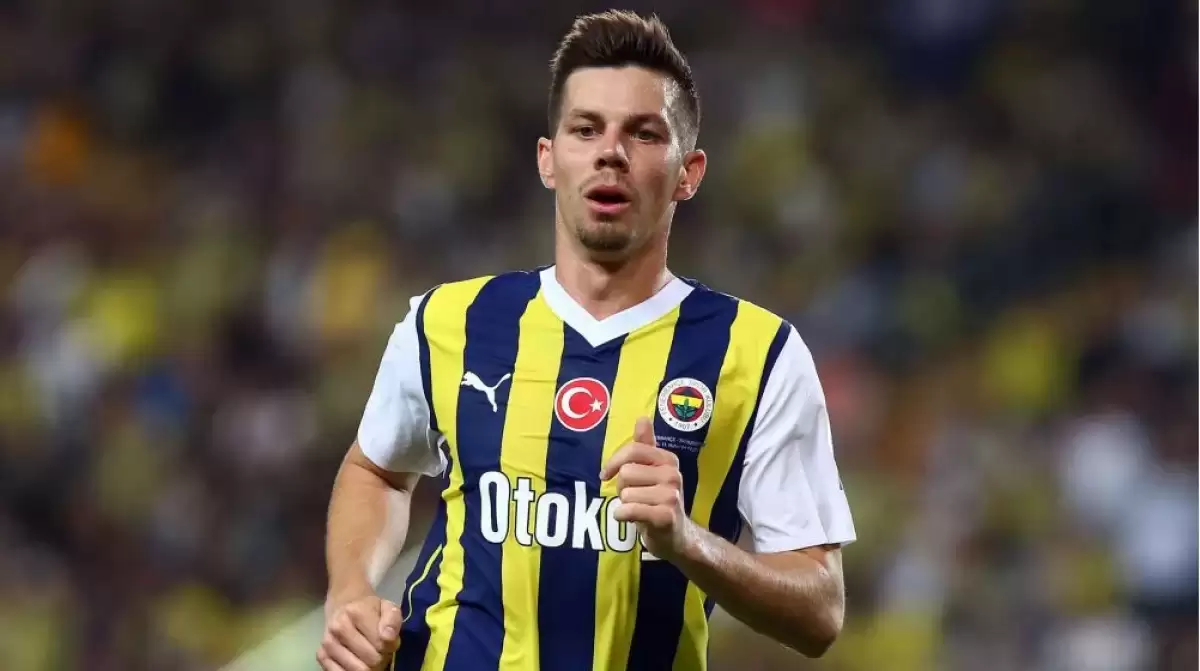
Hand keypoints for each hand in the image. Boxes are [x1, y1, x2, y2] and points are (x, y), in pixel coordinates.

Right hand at [318, 594, 401, 670]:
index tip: (388, 641)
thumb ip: (392, 621)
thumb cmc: (369, 608)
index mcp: (356, 613)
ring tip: (368, 655)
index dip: (390, 647)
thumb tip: (388, 638)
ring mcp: (328, 642)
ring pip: (357, 670)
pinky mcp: (321, 654)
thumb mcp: (387, 607)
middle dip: (380, 658)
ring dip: (367, 667)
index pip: (381, 644)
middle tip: (379, 650)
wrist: (343, 604)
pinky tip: (356, 661)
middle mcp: (339, 628)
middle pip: (371, 660)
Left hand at [599, 417, 691, 560]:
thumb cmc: (657, 500)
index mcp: (668, 459)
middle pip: (626, 473)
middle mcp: (673, 474)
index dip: (614, 462)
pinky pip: (629, 510)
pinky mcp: (665, 516)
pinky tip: (632, 519)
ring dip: (625, 503)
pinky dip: (623, 515)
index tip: (606, 474)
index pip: (633, 450)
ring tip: (638, 508)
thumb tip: (642, 418)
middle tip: (633, 496)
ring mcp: (671, 496)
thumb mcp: (651, 471)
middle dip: (622, 487)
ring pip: (626, 493)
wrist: (675, 536)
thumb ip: (645, 446)